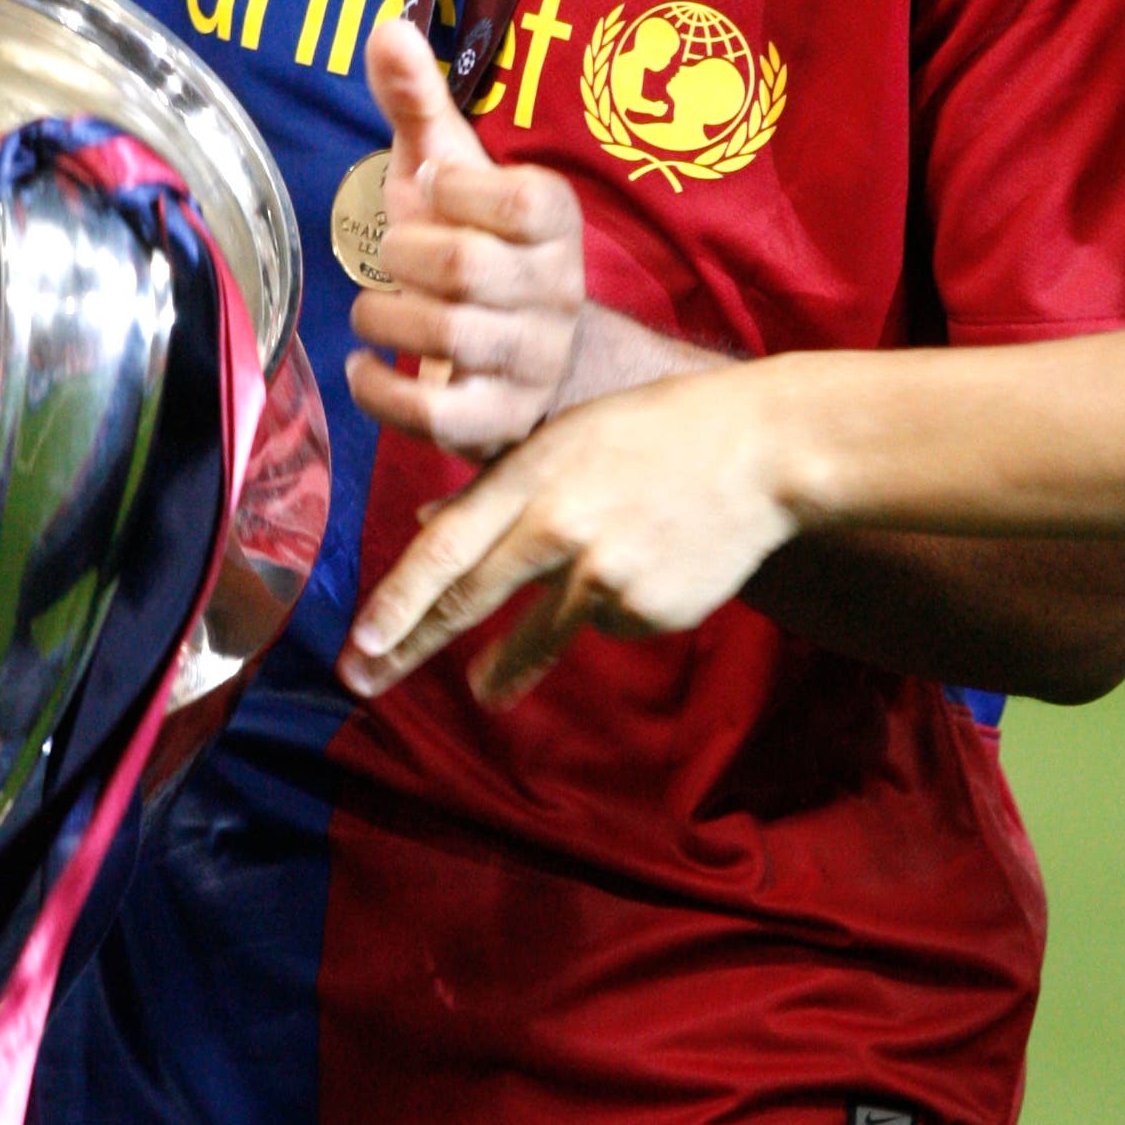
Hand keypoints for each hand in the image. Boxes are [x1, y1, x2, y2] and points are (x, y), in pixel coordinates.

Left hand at [339, 364, 795, 705]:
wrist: (764, 450)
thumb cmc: (658, 432)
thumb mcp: (568, 436)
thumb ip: (497, 485)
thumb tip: (426, 526)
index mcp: (533, 473)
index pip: (446, 548)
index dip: (397, 600)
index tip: (360, 642)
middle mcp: (559, 525)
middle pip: (469, 599)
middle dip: (410, 646)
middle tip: (365, 682)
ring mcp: (606, 573)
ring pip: (536, 634)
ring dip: (502, 670)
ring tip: (484, 692)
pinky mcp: (648, 608)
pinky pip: (609, 622)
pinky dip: (612, 607)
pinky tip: (647, 567)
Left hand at [344, 15, 585, 459]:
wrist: (528, 359)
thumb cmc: (476, 247)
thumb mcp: (448, 170)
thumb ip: (419, 101)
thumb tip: (386, 23)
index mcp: (555, 221)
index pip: (519, 198)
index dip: (457, 191)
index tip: (433, 188)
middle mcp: (556, 292)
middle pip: (465, 267)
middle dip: (404, 256)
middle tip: (395, 256)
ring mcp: (532, 362)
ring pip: (445, 335)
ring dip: (382, 315)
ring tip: (378, 306)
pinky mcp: (498, 423)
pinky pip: (433, 414)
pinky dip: (378, 388)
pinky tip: (363, 363)